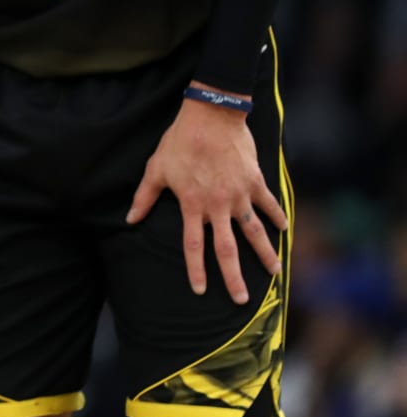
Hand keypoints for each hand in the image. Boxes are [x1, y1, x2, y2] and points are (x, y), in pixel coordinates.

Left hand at [126, 97, 286, 304]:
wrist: (211, 116)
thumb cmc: (179, 141)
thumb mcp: (156, 168)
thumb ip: (144, 197)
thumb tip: (130, 218)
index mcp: (192, 205)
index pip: (193, 246)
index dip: (196, 269)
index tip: (199, 289)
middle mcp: (217, 205)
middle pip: (227, 249)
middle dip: (234, 277)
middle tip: (241, 300)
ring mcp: (239, 195)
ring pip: (254, 232)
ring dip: (265, 254)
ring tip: (274, 273)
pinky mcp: (255, 182)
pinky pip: (269, 204)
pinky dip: (277, 217)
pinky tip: (284, 230)